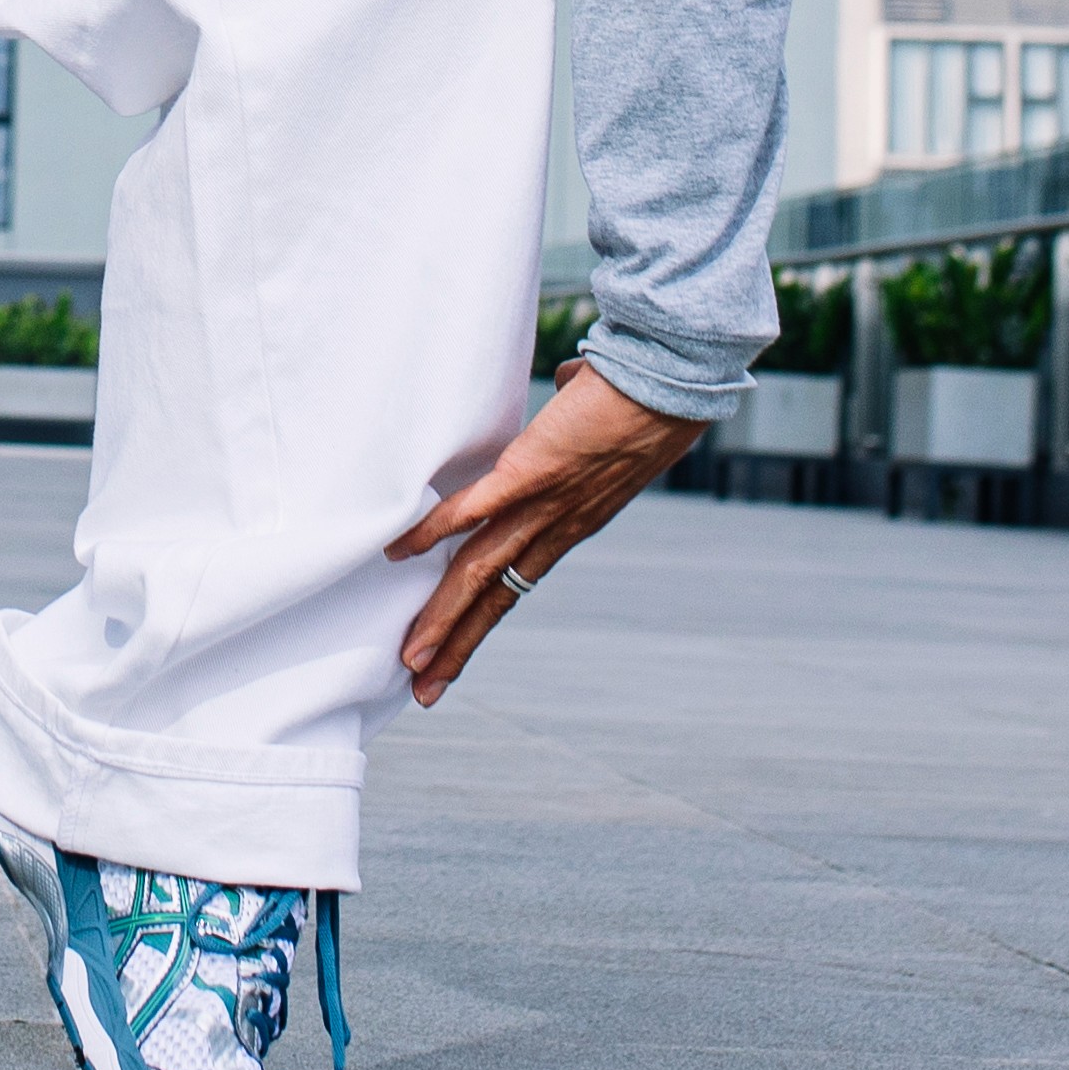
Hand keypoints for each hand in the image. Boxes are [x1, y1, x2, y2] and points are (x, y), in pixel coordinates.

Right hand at [384, 363, 708, 705]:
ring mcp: (543, 505)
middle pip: (493, 597)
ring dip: (443, 618)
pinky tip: (399, 554)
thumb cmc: (643, 395)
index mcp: (571, 523)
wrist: (669, 386)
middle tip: (424, 687)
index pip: (515, 584)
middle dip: (456, 645)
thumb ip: (582, 408)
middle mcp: (556, 527)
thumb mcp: (608, 420)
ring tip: (412, 656)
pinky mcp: (531, 473)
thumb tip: (574, 382)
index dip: (482, 621)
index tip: (454, 655)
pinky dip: (434, 532)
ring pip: (480, 573)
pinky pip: (474, 510)